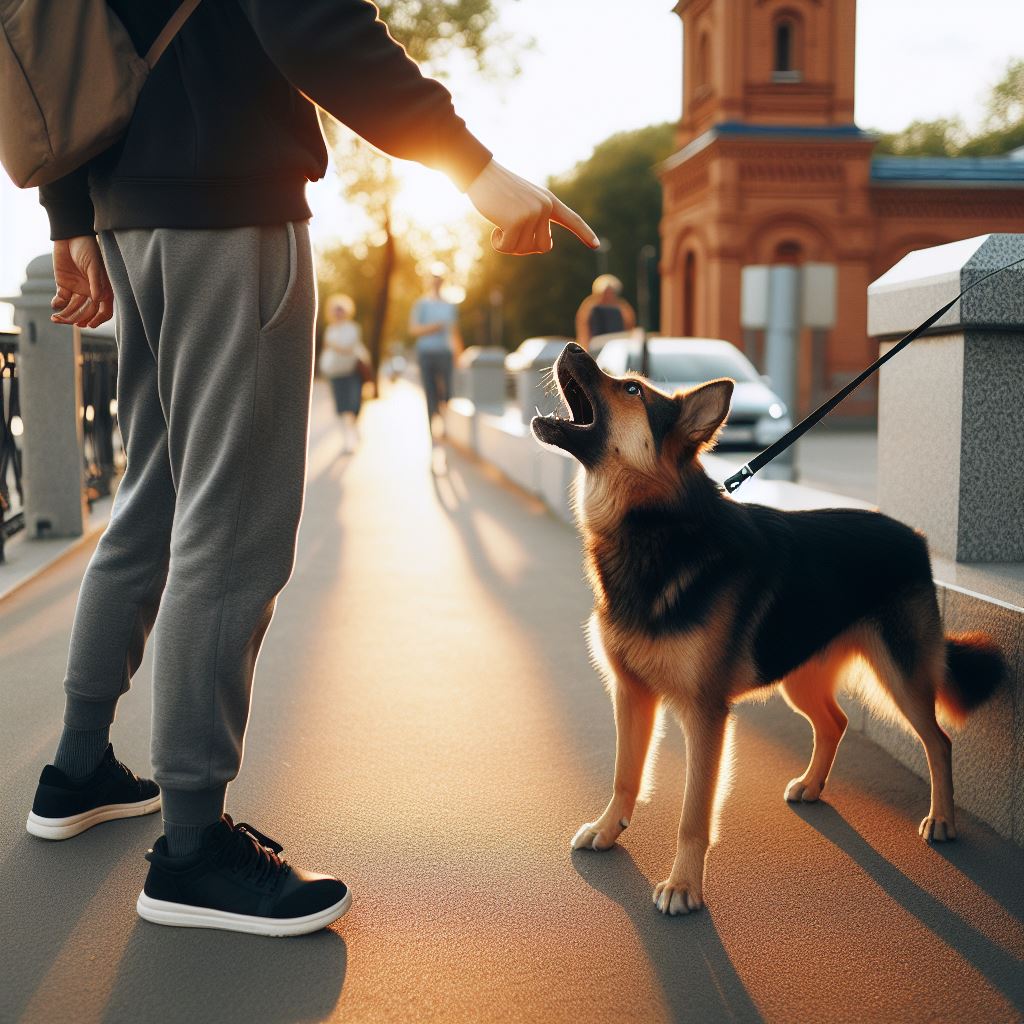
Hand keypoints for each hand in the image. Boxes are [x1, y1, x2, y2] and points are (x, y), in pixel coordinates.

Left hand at [51, 236, 112, 328]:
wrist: (70, 236)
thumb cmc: (87, 248)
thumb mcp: (94, 265)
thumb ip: (96, 282)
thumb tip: (97, 300)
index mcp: (103, 289)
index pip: (104, 310)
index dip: (98, 320)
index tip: (88, 325)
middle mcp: (91, 292)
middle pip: (86, 312)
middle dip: (77, 319)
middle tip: (67, 322)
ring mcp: (77, 289)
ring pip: (73, 308)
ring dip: (65, 315)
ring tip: (56, 318)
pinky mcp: (64, 284)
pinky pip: (62, 299)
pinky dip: (58, 304)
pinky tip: (55, 304)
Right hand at [466, 159, 598, 255]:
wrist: (481, 173)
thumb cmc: (497, 190)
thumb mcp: (522, 202)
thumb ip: (535, 220)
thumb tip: (543, 245)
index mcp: (549, 201)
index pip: (571, 219)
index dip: (584, 233)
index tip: (596, 245)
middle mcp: (545, 207)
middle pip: (544, 247)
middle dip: (525, 247)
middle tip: (510, 232)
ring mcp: (532, 213)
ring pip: (524, 250)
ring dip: (509, 244)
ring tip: (500, 224)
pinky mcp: (517, 221)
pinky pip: (508, 248)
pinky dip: (499, 244)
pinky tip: (494, 229)